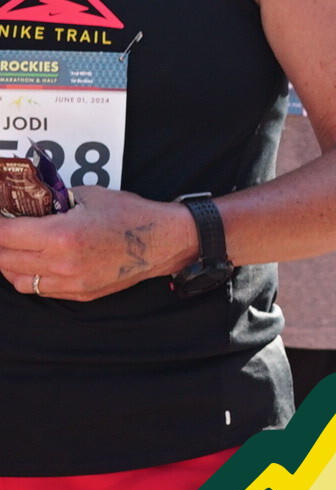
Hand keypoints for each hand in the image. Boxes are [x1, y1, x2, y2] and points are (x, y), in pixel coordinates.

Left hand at [0, 188, 198, 301]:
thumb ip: (54, 202)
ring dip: (8, 264)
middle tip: (2, 229)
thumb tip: (29, 202)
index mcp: (62, 236)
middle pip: (5, 259)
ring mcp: (71, 282)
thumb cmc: (132, 215)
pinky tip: (33, 262)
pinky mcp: (80, 293)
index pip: (5, 235)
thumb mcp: (89, 196)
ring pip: (18, 280)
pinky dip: (29, 276)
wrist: (165, 241)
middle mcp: (62, 263)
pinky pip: (40, 289)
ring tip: (11, 249)